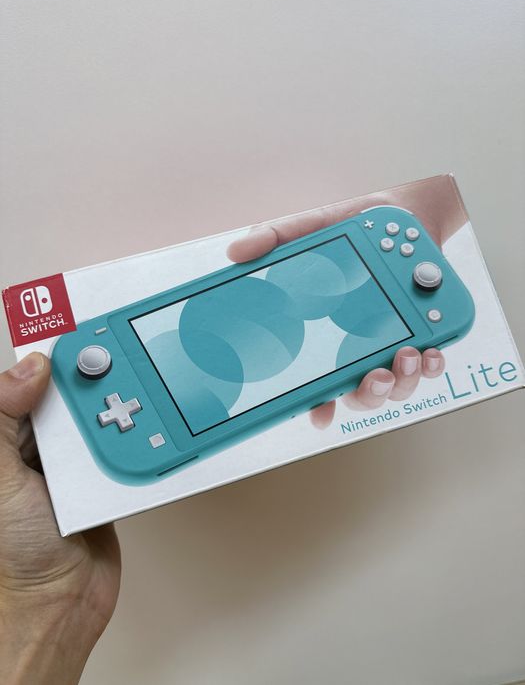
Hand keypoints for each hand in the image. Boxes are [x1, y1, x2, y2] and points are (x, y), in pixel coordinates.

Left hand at [0, 353, 120, 684]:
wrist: (59, 608)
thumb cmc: (12, 556)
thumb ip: (2, 420)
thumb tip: (29, 367)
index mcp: (3, 445)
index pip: (23, 388)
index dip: (45, 359)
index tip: (74, 329)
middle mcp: (33, 452)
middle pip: (64, 399)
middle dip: (86, 378)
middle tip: (112, 352)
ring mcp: (69, 468)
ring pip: (94, 420)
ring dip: (111, 407)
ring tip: (131, 381)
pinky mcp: (100, 483)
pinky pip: (115, 449)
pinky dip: (129, 436)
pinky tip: (142, 421)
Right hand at [227, 200, 445, 427]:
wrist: (399, 214)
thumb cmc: (348, 229)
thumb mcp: (306, 229)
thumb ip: (272, 239)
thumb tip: (235, 252)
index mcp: (323, 337)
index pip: (315, 380)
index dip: (315, 405)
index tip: (319, 414)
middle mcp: (356, 350)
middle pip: (360, 393)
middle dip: (370, 394)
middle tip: (375, 377)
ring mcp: (391, 346)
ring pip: (396, 386)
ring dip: (403, 381)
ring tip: (407, 355)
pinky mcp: (423, 335)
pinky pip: (427, 364)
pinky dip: (431, 365)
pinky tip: (431, 352)